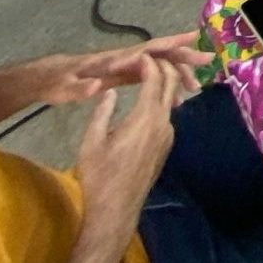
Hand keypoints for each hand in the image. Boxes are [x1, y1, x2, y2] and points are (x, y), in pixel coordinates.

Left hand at [37, 32, 207, 104]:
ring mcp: (123, 67)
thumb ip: (80, 88)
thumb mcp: (62, 88)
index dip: (168, 44)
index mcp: (112, 61)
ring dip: (175, 72)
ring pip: (156, 66)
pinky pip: (149, 76)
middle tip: (207, 60)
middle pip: (157, 54)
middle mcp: (122, 60)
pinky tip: (172, 95)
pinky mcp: (121, 76)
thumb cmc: (53, 83)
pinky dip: (163, 81)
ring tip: (193, 86)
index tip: (191, 40)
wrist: (44, 79)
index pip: (146, 50)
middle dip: (182, 56)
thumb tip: (99, 85)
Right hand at [72, 60, 182, 228]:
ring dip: (163, 85)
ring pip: (170, 101)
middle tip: (147, 58)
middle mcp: (163, 123)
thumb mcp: (92, 141)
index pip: (154, 79)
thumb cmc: (99, 175)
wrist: (116, 208)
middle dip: (162, 67)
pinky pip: (166, 117)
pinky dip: (160, 103)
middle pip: (170, 85)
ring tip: (146, 75)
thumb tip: (109, 91)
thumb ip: (102, 112)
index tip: (137, 54)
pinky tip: (146, 103)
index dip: (147, 63)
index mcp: (145, 118)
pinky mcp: (166, 147)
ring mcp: (168, 136)